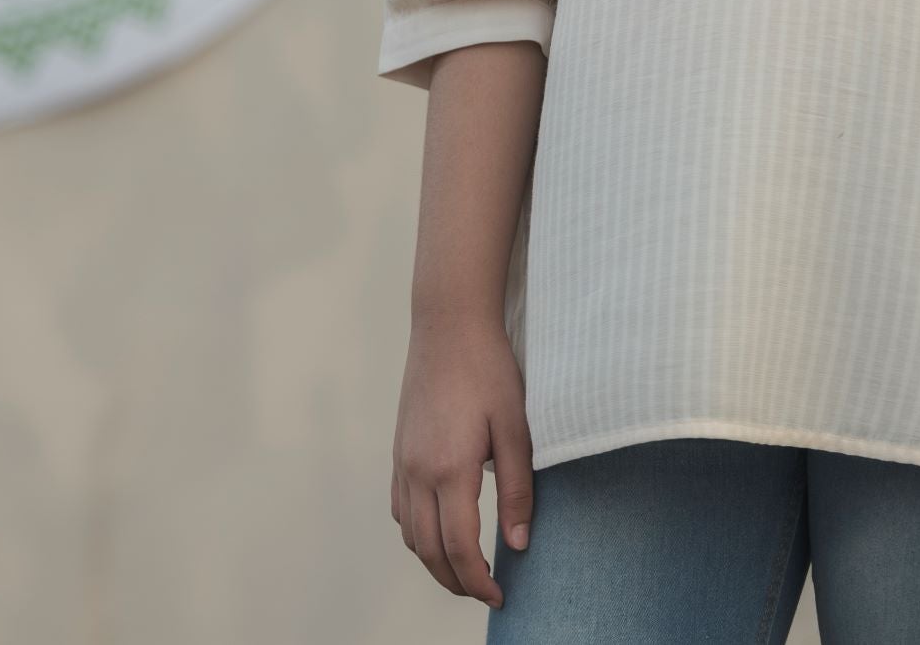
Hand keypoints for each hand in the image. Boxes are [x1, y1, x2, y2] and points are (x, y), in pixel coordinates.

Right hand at [391, 314, 535, 610]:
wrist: (449, 325)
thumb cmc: (489, 369)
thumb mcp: (515, 426)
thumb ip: (518, 487)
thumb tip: (520, 543)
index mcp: (449, 469)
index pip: (459, 548)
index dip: (478, 581)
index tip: (500, 596)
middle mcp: (417, 472)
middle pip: (428, 551)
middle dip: (456, 581)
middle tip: (485, 592)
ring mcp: (403, 462)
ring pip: (410, 535)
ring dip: (434, 561)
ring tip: (465, 569)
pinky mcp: (399, 450)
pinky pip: (400, 509)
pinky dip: (417, 533)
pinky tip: (439, 530)